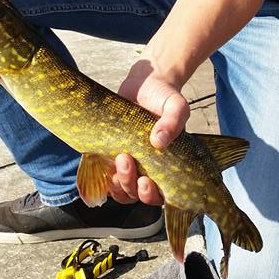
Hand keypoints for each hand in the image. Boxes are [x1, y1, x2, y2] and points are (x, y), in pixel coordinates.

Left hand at [108, 58, 189, 205]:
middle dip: (130, 185)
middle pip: (136, 195)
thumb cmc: (165, 97)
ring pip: (120, 189)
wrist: (145, 83)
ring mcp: (129, 162)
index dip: (151, 195)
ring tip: (118, 158)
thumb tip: (159, 141)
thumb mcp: (176, 105)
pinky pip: (105, 174)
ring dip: (117, 182)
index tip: (145, 181)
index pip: (161, 195)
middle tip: (126, 160)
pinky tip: (103, 160)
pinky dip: (103, 174)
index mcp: (167, 166)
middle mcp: (147, 169)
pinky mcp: (112, 153)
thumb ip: (174, 121)